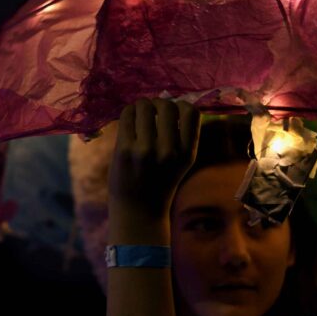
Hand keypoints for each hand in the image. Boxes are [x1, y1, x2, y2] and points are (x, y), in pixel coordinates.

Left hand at [108, 97, 201, 221]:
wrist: (138, 212)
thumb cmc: (160, 184)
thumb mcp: (182, 163)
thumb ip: (181, 137)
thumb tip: (172, 103)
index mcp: (187, 154)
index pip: (191, 113)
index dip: (181, 106)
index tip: (172, 112)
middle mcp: (169, 151)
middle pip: (167, 106)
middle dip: (159, 103)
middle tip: (152, 110)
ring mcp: (145, 150)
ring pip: (145, 106)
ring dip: (142, 105)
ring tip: (139, 113)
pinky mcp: (124, 150)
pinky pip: (127, 115)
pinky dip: (129, 112)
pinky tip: (129, 119)